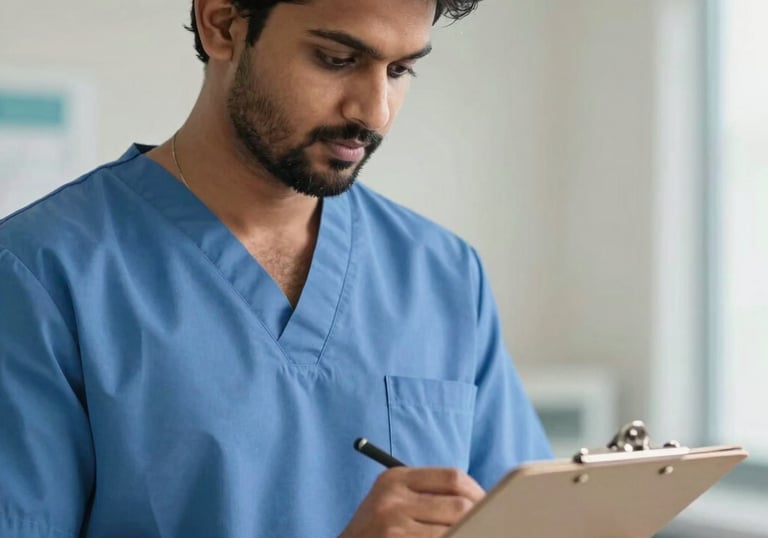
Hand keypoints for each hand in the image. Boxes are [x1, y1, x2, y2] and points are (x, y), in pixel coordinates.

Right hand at [340, 467, 484, 537]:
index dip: (477, 492)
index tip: (489, 506)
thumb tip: (482, 500)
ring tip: (476, 532)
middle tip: (487, 526)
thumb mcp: (392, 504)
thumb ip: (427, 496)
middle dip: (480, 517)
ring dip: (470, 532)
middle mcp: (392, 497)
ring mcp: (393, 524)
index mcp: (395, 479)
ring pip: (455, 527)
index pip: (452, 477)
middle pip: (459, 503)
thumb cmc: (375, 534)